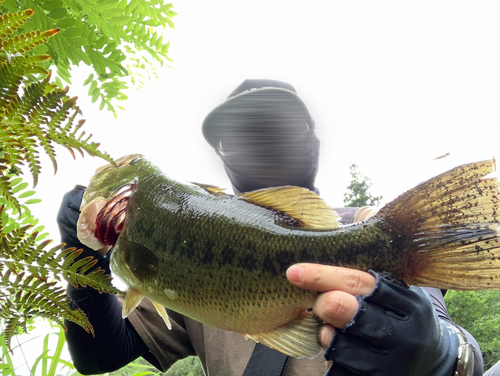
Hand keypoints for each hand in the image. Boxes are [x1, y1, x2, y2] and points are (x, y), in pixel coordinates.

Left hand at [287, 264, 459, 375]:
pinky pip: (344, 371)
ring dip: (327, 334)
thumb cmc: (400, 313)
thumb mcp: (399, 286)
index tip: (294, 271)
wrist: (431, 360)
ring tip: (323, 324)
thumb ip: (378, 251)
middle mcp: (404, 333)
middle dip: (330, 306)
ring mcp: (393, 363)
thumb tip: (363, 213)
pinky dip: (333, 360)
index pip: (363, 283)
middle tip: (317, 300)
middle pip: (359, 316)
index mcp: (407, 301)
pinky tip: (331, 345)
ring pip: (347, 347)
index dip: (325, 275)